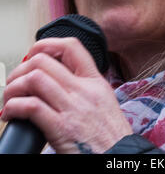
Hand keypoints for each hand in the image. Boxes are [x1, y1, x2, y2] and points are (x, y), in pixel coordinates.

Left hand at [1, 38, 132, 153]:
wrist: (118, 156)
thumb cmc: (110, 135)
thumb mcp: (103, 101)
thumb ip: (84, 87)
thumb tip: (59, 79)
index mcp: (95, 81)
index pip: (71, 47)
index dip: (47, 44)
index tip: (34, 53)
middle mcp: (83, 90)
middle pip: (44, 61)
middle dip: (21, 68)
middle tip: (16, 81)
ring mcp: (72, 107)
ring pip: (34, 79)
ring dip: (14, 87)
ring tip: (10, 98)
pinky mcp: (61, 128)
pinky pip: (31, 107)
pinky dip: (14, 107)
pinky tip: (11, 113)